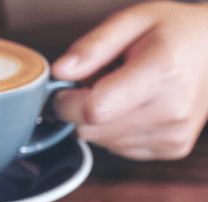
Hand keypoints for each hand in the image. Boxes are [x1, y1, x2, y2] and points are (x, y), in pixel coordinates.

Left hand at [51, 1, 207, 159]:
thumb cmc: (173, 33)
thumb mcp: (133, 20)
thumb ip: (92, 46)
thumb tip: (60, 72)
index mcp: (162, 72)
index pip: (94, 109)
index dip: (66, 103)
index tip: (63, 91)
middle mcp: (172, 109)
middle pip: (93, 131)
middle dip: (79, 111)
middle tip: (95, 86)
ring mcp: (174, 134)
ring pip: (102, 143)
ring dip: (98, 122)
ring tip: (119, 93)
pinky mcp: (172, 149)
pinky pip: (119, 149)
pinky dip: (115, 132)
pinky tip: (132, 109)